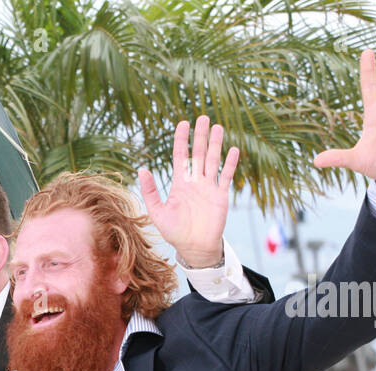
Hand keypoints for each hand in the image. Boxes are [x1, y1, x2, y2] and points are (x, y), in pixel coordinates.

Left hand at [138, 117, 236, 268]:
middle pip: (198, 153)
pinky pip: (226, 176)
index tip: (183, 123)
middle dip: (200, 135)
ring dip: (215, 144)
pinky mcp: (220, 195)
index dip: (181, 139)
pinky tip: (233, 150)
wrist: (193, 247)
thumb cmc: (174, 232)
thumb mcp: (157, 212)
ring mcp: (209, 187)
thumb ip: (150, 191)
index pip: (181, 156)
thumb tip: (142, 169)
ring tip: (218, 126)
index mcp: (179, 183)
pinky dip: (230, 164)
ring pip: (213, 160)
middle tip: (203, 117)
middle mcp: (195, 182)